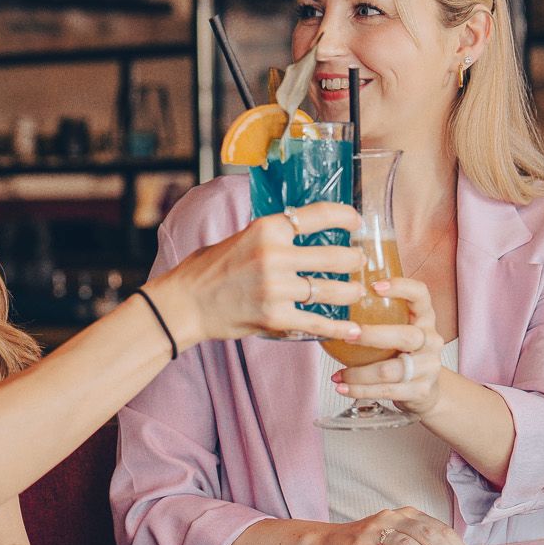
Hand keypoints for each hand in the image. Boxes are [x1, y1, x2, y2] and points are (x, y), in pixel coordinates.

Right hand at [145, 202, 365, 345]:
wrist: (184, 303)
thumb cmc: (208, 269)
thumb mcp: (241, 237)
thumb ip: (273, 235)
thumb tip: (304, 229)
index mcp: (267, 228)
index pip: (319, 215)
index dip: (347, 217)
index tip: (357, 223)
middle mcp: (274, 256)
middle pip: (334, 256)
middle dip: (354, 260)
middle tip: (358, 262)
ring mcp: (276, 289)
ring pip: (331, 290)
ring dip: (350, 292)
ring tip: (355, 292)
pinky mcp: (275, 318)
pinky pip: (318, 323)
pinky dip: (339, 327)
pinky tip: (353, 329)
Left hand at [333, 276, 443, 415]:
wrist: (426, 390)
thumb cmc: (403, 353)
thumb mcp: (398, 329)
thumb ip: (378, 316)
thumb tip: (333, 301)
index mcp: (424, 318)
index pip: (420, 294)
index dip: (401, 287)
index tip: (374, 286)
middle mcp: (431, 340)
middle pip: (406, 336)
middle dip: (373, 336)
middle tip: (347, 335)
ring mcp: (429, 367)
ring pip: (391, 370)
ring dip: (359, 373)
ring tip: (338, 374)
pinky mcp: (421, 390)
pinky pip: (387, 390)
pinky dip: (361, 390)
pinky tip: (343, 387)